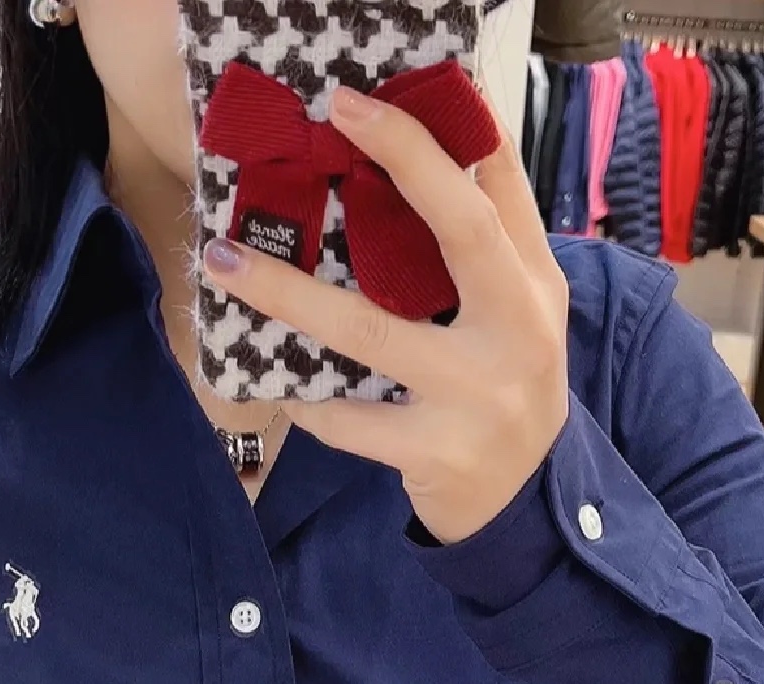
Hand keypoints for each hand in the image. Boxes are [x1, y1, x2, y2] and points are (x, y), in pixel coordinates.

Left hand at [201, 82, 569, 545]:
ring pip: (371, 333)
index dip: (441, 137)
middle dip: (402, 161)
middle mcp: (519, 332)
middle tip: (334, 116)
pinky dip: (307, 400)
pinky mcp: (437, 451)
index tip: (368, 99)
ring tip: (227, 260)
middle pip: (461, 231)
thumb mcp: (517, 316)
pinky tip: (276, 384)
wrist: (522, 503)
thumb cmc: (502, 389)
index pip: (500, 191)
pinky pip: (349, 419)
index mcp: (536, 287)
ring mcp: (478, 395)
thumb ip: (485, 249)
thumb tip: (417, 160)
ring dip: (289, 294)